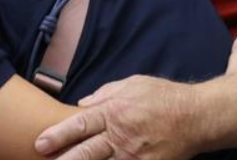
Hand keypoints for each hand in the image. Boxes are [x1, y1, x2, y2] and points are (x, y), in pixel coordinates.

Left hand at [34, 76, 202, 159]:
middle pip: (86, 152)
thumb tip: (81, 105)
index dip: (58, 135)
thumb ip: (105, 94)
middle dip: (64, 159)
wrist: (196, 117)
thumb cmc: (163, 97)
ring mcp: (134, 155)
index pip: (80, 125)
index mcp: (114, 112)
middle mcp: (121, 136)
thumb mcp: (132, 84)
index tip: (40, 143)